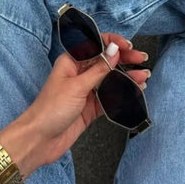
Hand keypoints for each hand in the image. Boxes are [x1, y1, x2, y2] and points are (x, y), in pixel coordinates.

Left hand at [17, 34, 148, 167]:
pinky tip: (135, 91)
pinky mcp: (90, 108)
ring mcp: (85, 91)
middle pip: (105, 61)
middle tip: (141, 59)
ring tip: (144, 77)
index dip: (112, 43)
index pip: (94, 45)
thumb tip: (114, 49)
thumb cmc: (50, 109)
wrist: (40, 140)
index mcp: (70, 62)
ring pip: (110, 80)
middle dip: (124, 59)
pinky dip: (123, 94)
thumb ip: (99, 69)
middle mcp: (79, 74)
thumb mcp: (77, 86)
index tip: (128, 46)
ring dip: (127, 77)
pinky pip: (110, 97)